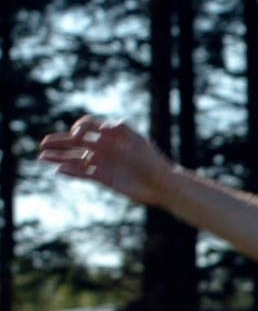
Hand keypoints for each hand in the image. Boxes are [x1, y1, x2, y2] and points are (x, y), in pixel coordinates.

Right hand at [38, 116, 175, 205]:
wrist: (161, 184)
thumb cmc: (151, 160)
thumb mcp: (137, 141)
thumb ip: (121, 130)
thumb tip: (103, 126)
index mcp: (111, 136)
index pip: (88, 126)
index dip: (79, 128)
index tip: (77, 136)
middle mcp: (105, 148)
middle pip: (76, 142)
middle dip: (60, 141)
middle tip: (43, 143)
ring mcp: (103, 163)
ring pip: (76, 158)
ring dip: (60, 157)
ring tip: (42, 157)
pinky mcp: (104, 178)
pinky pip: (83, 174)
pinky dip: (72, 172)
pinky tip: (59, 170)